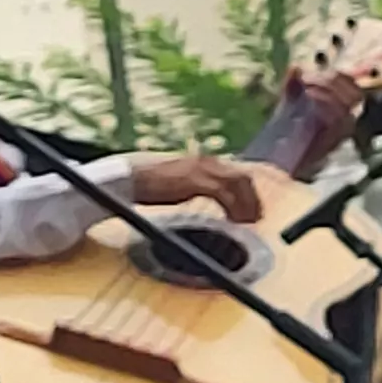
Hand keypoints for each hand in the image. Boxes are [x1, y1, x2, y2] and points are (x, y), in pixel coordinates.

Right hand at [124, 154, 265, 222]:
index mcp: (200, 161)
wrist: (126, 177)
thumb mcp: (174, 181)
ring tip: (247, 222)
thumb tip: (202, 194)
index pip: (235, 173)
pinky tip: (233, 220)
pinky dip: (234, 208)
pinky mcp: (197, 181)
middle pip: (242, 177)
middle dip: (252, 199)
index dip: (247, 192)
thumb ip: (191, 184)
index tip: (250, 209)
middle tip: (255, 218)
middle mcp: (205, 161)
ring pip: (239, 184)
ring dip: (247, 204)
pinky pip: (225, 194)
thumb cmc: (144, 182)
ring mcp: (202, 169)